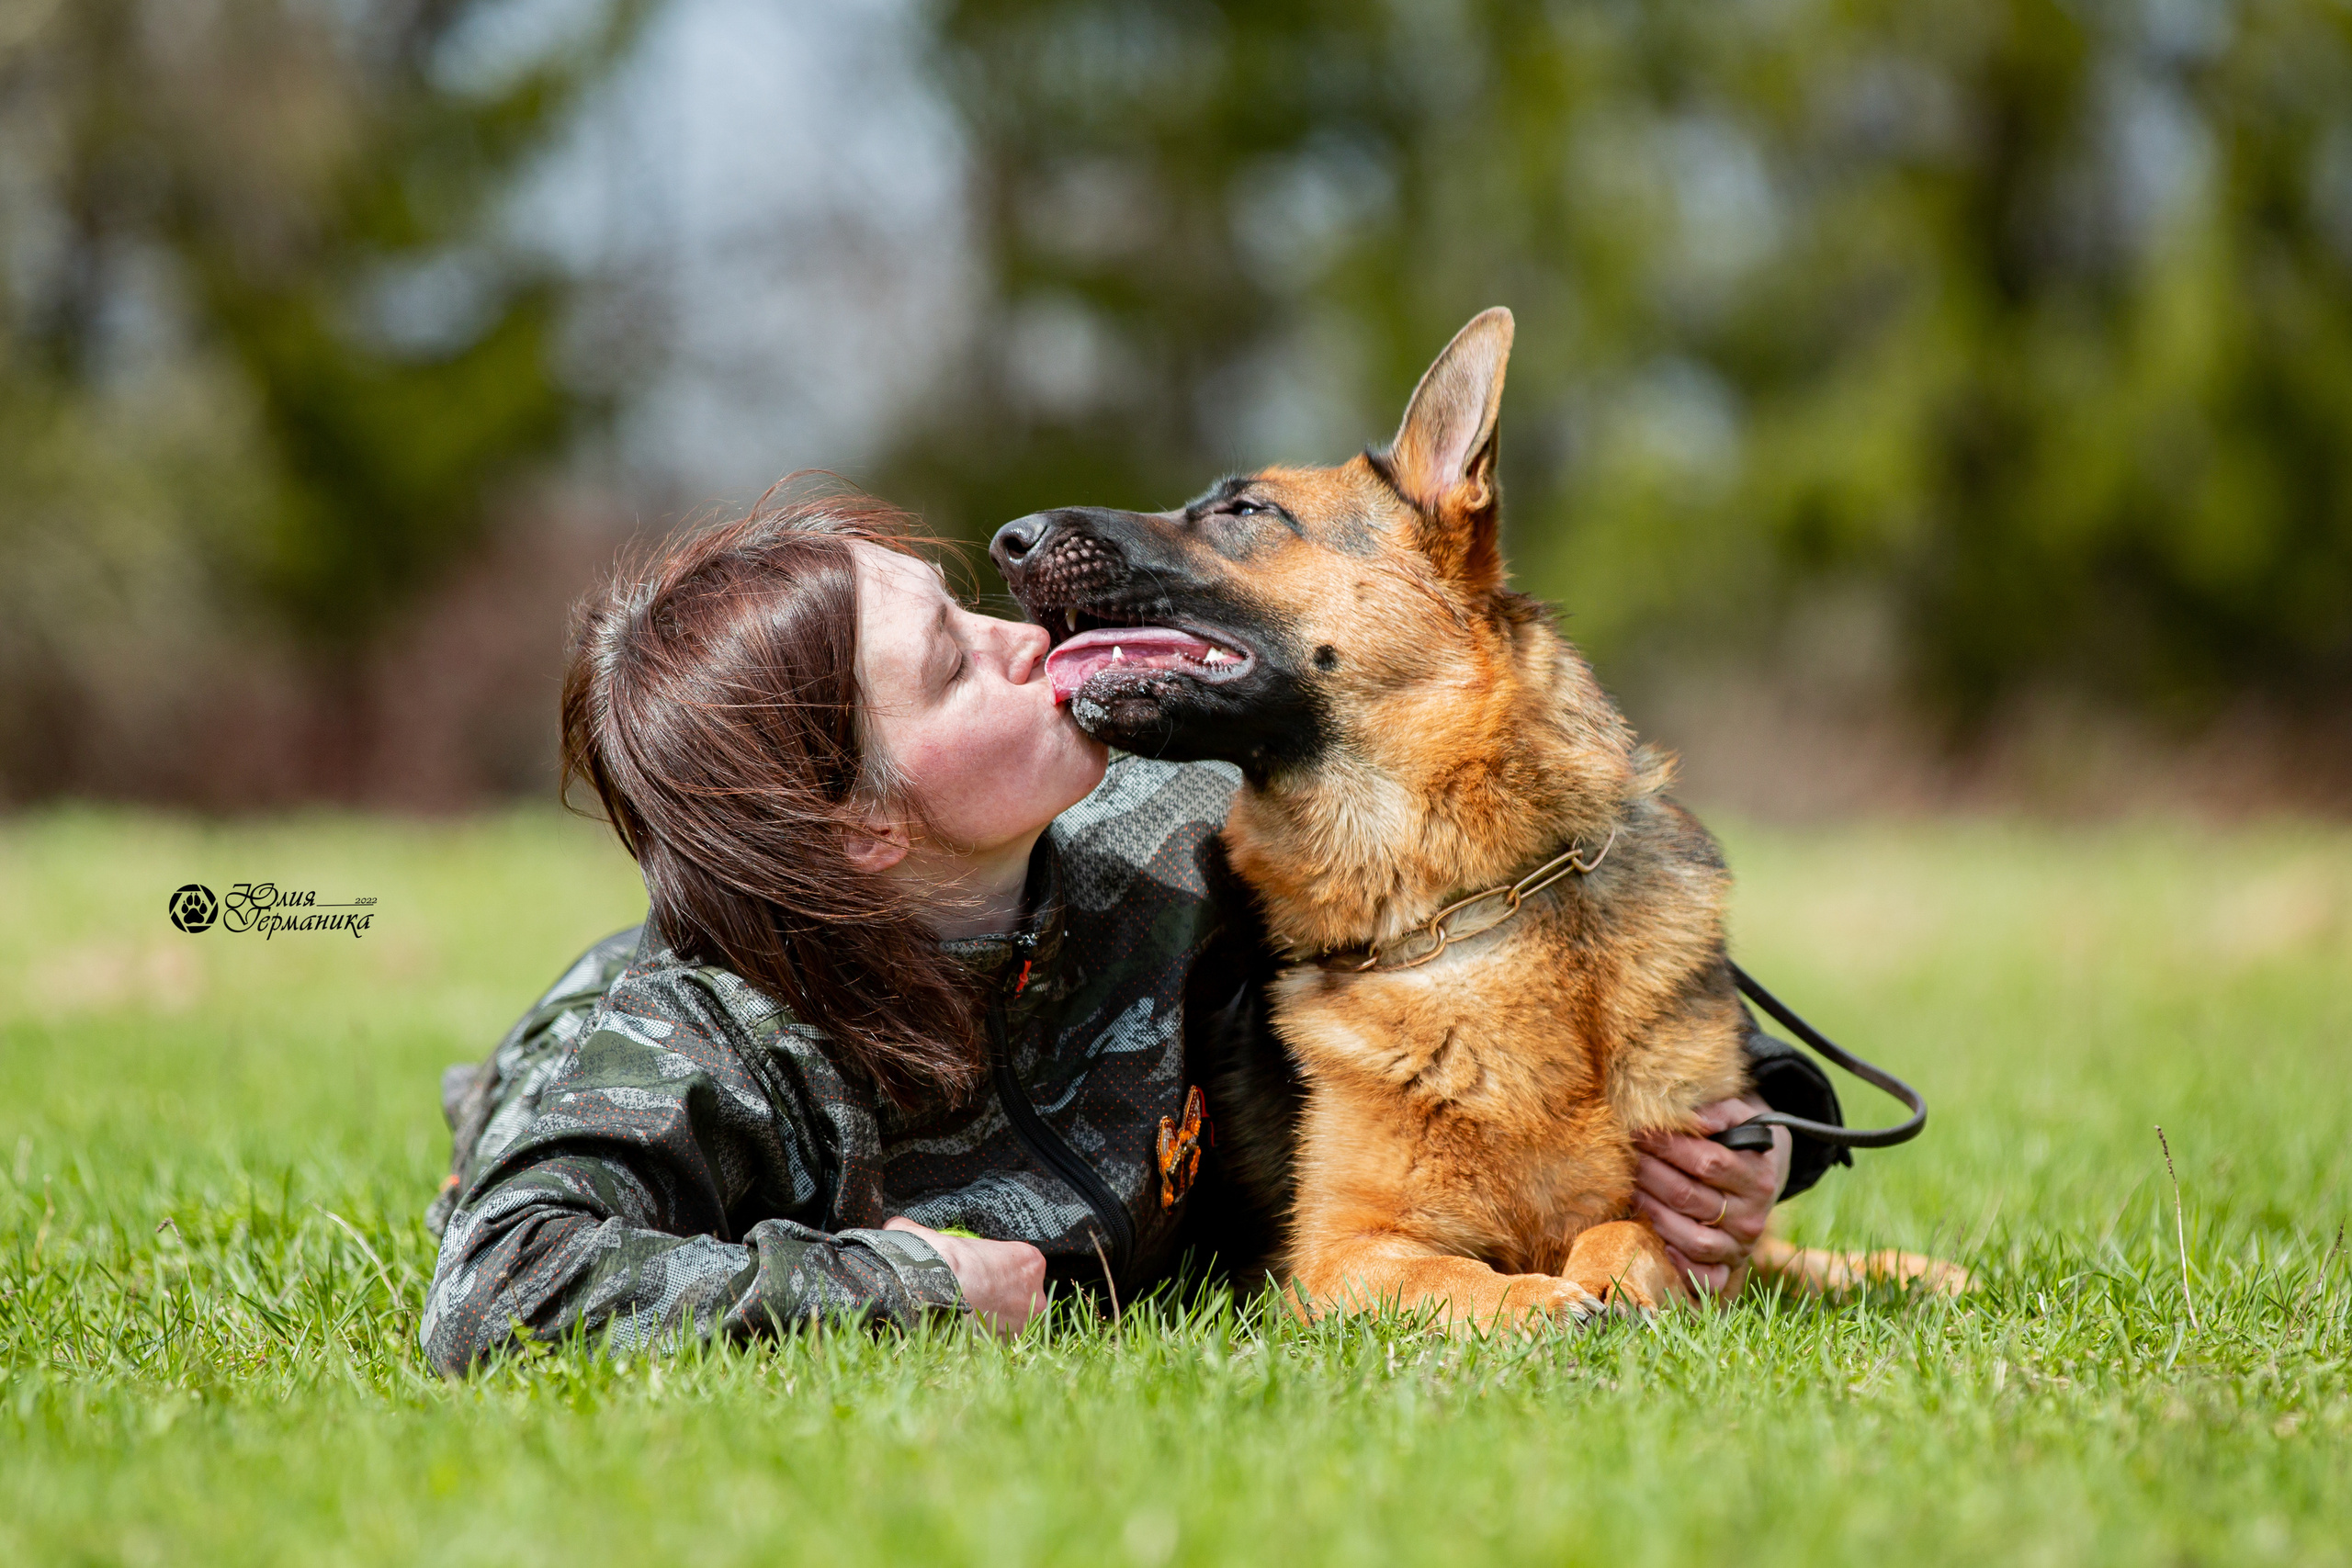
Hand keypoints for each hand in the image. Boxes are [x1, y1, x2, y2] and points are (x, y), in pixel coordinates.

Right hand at [882, 1217, 1046, 1335]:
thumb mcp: (928, 1236)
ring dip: (997, 1324)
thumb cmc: (937, 1262)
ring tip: (969, 1325)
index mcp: (1028, 1259)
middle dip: (1002, 1300)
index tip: (978, 1278)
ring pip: (1015, 1322)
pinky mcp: (1013, 1344)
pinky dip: (988, 1344)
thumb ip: (918, 1231)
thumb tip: (896, 1226)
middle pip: (1022, 1296)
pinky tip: (968, 1341)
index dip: (997, 1272)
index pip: (1019, 1265)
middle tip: (975, 1303)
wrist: (932, 1295)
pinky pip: (1003, 1344)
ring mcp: (1028, 1321)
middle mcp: (1036, 1291)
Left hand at [1632, 1095, 1790, 1299]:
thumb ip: (1718, 1110)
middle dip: (1650, 1174)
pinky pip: (1706, 1277)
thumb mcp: (1739, 1116)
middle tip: (1626, 1156)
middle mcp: (1753, 1215)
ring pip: (1691, 1237)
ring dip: (1653, 1211)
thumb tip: (1696, 1118)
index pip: (1707, 1162)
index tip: (1639, 1131)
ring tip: (1631, 1189)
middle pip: (1689, 1197)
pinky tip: (1657, 1240)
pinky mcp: (1729, 1267)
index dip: (1668, 1146)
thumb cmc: (1738, 1140)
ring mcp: (1741, 1246)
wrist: (1760, 1176)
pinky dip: (1681, 1265)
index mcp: (1759, 1175)